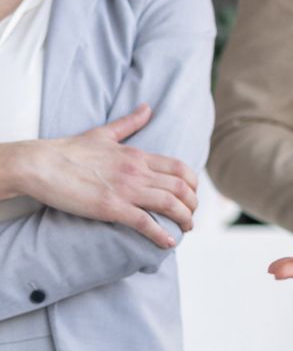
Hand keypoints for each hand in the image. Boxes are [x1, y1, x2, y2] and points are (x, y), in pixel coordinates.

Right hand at [11, 106, 197, 249]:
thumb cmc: (69, 150)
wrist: (41, 164)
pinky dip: (160, 234)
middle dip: (193, 204)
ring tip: (186, 228)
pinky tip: (168, 242)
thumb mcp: (104, 133)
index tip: (193, 194)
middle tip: (191, 216)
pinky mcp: (111, 207)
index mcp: (137, 155)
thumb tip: (148, 107)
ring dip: (184, 218)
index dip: (193, 183)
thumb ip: (129, 122)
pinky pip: (144, 222)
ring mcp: (125, 189)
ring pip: (169, 204)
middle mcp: (137, 171)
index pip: (179, 168)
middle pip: (181, 187)